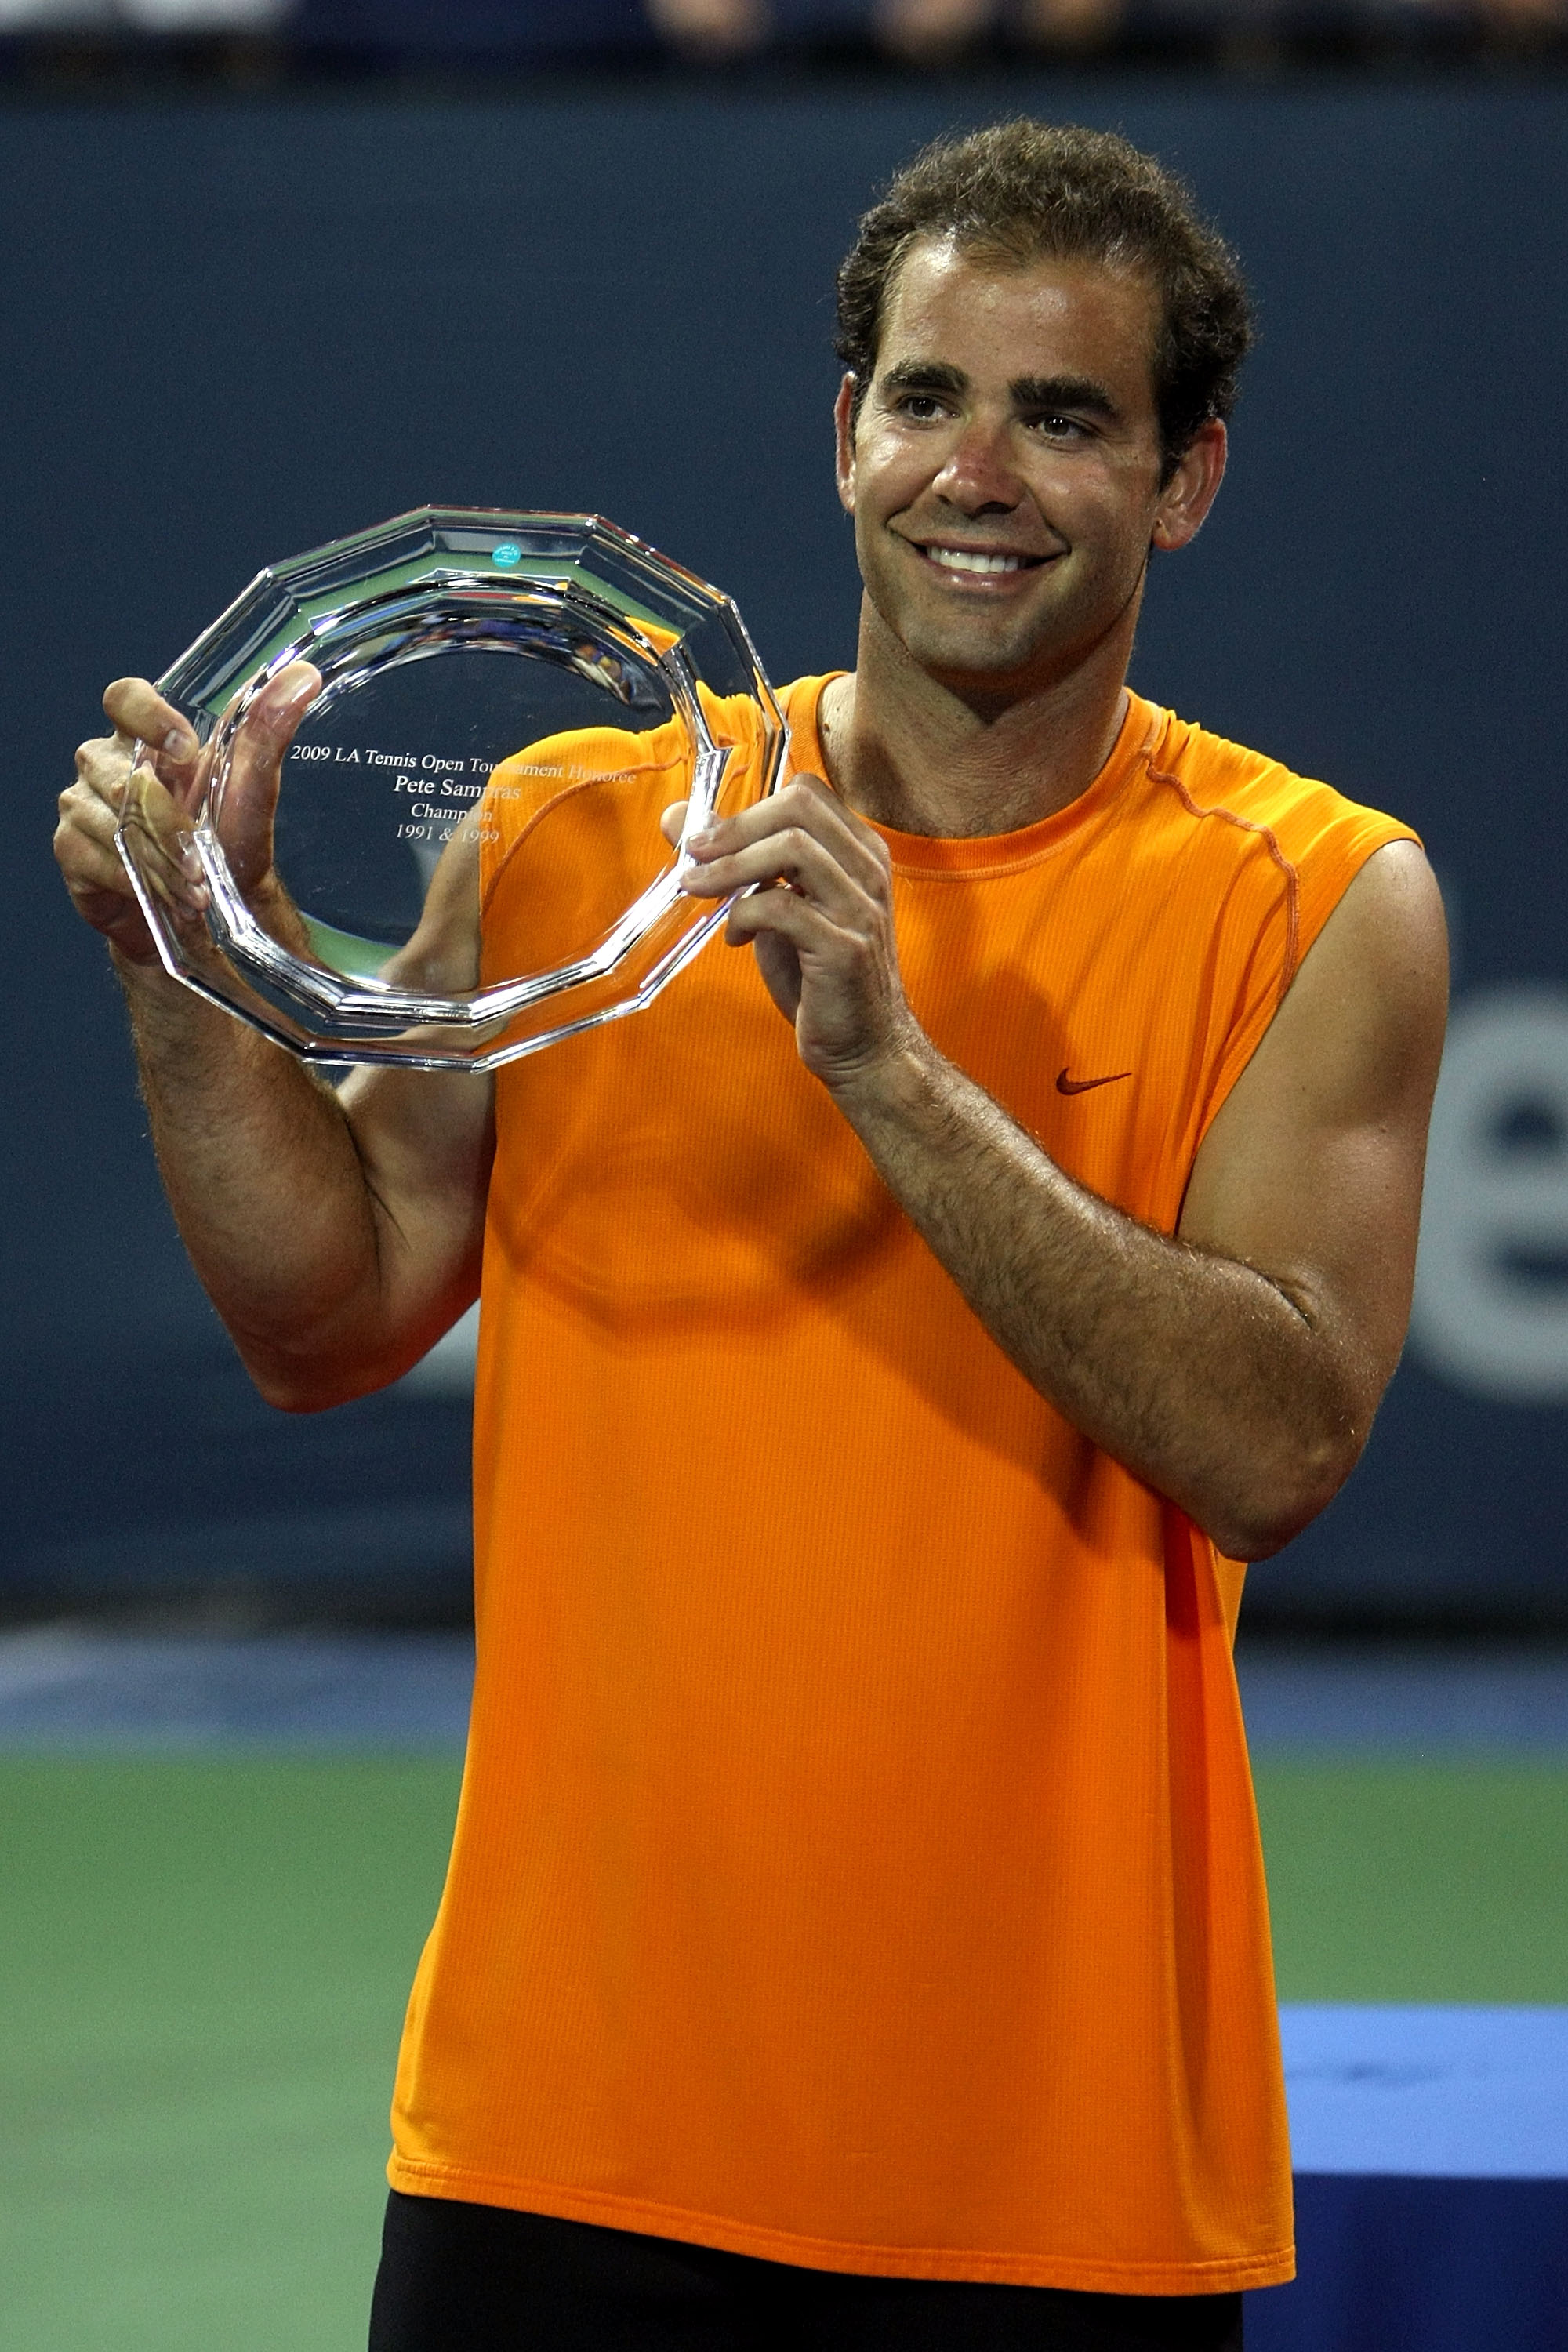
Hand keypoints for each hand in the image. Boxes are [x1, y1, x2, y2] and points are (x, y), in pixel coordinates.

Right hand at [56, 663, 320, 966]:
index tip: (185, 746)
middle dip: (166, 822)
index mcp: (143, 737)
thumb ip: (268, 730)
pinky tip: (163, 897)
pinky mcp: (71, 848)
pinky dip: (134, 880)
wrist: (205, 906)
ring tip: (194, 887)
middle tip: (202, 859)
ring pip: (109, 822)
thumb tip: (304, 676)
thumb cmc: (224, 838)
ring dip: (157, 859)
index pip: (125, 699)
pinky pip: (92, 857)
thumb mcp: (251, 786)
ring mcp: (82, 804)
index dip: (147, 715)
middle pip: (118, 776)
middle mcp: (104, 763)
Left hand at [666, 772, 918, 1090]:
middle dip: (735, 828)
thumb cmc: (819, 979)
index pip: (806, 793)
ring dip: (731, 866)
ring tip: (699, 890)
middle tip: (694, 857)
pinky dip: (745, 915)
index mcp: (859, 854)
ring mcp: (861, 908)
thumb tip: (677, 821)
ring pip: (792, 849)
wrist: (866, 1047)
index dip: (749, 807)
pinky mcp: (845, 949)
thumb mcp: (778, 911)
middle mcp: (868, 871)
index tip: (707, 838)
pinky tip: (736, 937)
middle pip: (798, 808)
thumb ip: (740, 865)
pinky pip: (783, 908)